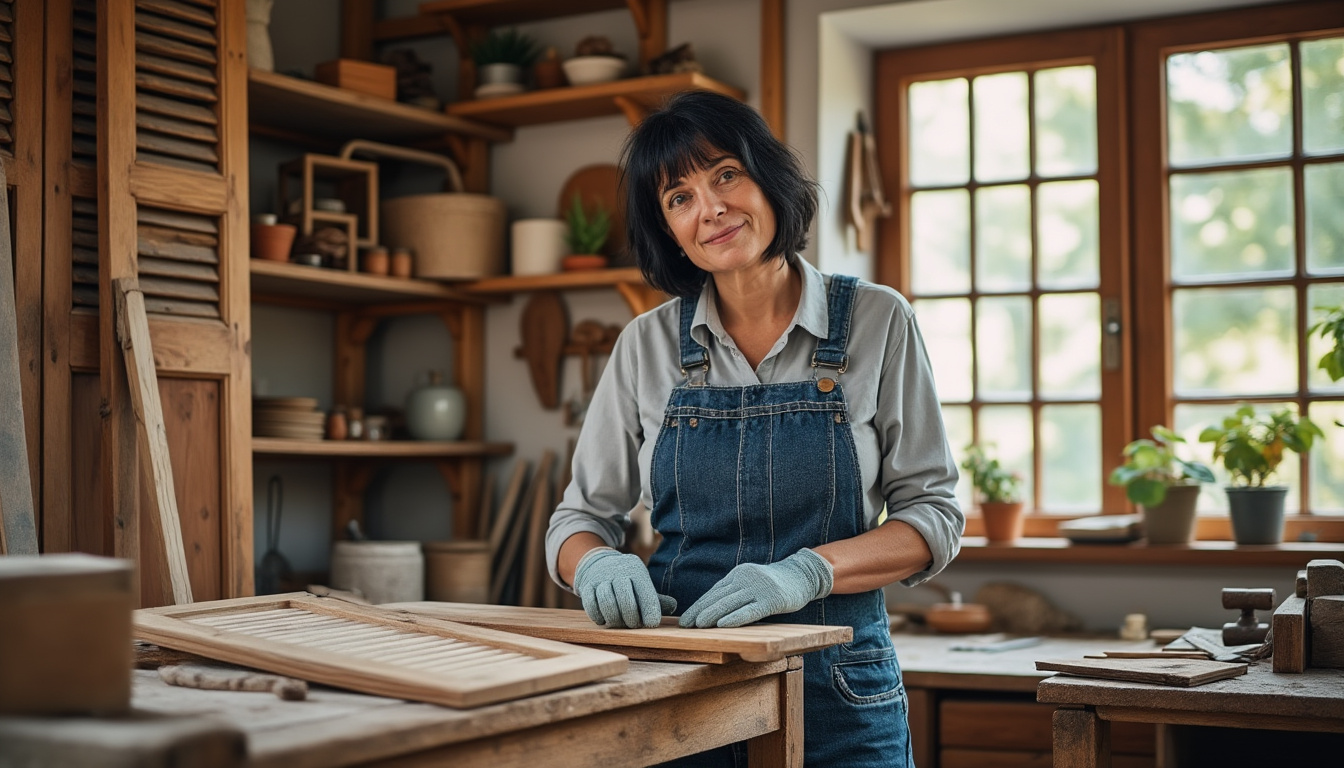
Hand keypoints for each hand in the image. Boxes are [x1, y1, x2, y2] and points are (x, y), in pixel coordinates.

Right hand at [573, 548, 675, 627]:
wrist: (598, 564)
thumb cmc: (626, 581)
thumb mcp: (642, 585)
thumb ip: (655, 598)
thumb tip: (673, 606)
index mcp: (636, 570)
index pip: (645, 591)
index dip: (649, 610)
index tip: (651, 624)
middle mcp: (618, 571)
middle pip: (625, 598)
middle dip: (630, 616)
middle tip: (633, 625)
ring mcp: (600, 578)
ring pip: (607, 601)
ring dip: (614, 617)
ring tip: (620, 623)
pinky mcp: (587, 586)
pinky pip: (590, 604)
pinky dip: (598, 616)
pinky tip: (604, 620)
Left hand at [679, 549, 833, 627]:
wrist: (801, 575)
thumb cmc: (772, 584)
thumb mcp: (750, 582)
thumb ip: (734, 592)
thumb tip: (711, 609)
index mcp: (738, 575)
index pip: (713, 592)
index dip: (698, 606)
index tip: (685, 619)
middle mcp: (745, 579)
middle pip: (718, 597)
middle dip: (699, 611)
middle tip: (685, 625)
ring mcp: (758, 588)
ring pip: (730, 603)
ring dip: (712, 614)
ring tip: (699, 625)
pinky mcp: (771, 600)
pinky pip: (750, 610)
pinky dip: (735, 618)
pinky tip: (723, 625)